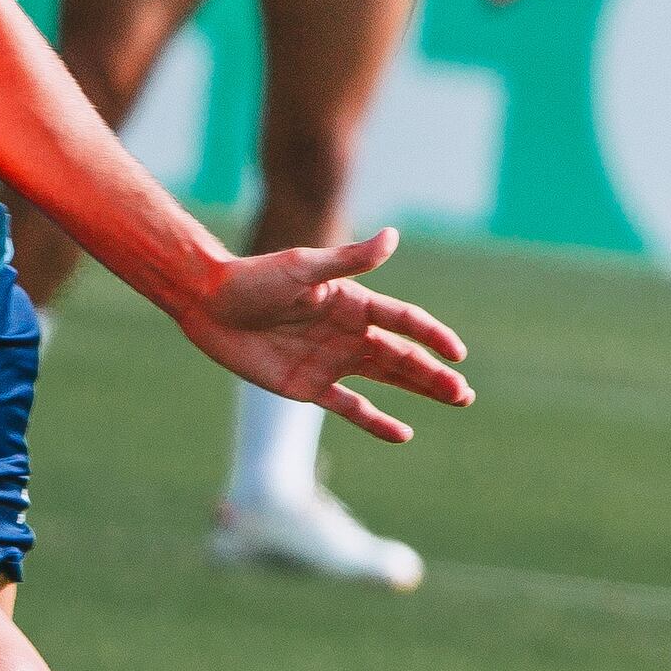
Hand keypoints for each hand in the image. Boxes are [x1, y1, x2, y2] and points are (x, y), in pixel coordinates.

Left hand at [175, 229, 473, 443]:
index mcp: (354, 303)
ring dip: (421, 390)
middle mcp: (349, 333)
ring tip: (456, 400)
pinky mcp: (309, 387)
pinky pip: (350, 407)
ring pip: (387, 379)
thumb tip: (393, 236)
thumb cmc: (253, 279)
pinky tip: (403, 433)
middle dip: (435, 375)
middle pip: (403, 356)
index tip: (458, 353)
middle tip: (463, 394)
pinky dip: (376, 421)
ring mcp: (332, 361)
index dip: (432, 336)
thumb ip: (350, 260)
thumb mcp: (304, 268)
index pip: (404, 321)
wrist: (207, 303)